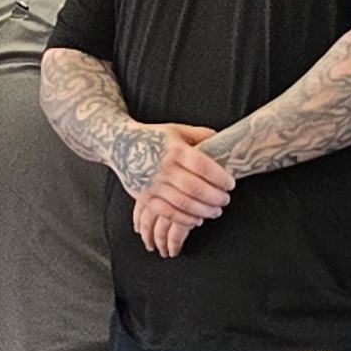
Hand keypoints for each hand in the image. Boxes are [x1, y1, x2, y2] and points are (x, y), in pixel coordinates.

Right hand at [129, 127, 230, 258]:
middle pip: (194, 188)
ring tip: (216, 211)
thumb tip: (221, 140)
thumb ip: (199, 135)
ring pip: (182, 203)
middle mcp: (163, 167)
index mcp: (175, 150)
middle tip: (225, 200)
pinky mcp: (144, 197)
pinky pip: (167, 212)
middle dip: (214, 197)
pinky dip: (184, 219)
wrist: (119, 144)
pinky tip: (196, 220)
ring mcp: (152, 184)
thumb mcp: (176, 131)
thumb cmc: (151, 137)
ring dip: (203, 210)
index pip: (202, 166)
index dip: (219, 177)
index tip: (230, 184)